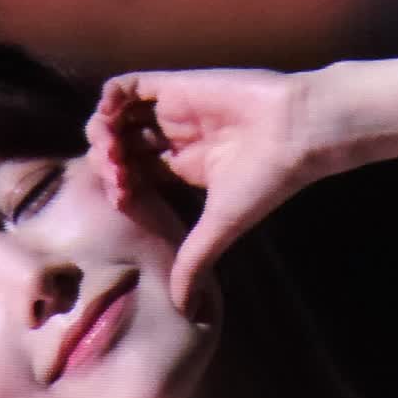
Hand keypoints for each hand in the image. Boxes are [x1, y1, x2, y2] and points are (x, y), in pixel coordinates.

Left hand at [86, 66, 317, 314]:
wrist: (294, 133)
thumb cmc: (265, 181)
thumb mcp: (220, 229)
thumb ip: (195, 262)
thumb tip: (184, 311)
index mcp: (180, 170)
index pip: (131, 175)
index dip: (116, 186)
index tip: (121, 198)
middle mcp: (172, 140)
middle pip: (118, 145)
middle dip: (104, 160)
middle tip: (114, 174)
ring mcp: (171, 112)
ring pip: (116, 116)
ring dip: (103, 132)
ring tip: (111, 148)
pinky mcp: (174, 86)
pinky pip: (126, 86)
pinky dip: (110, 98)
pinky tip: (112, 117)